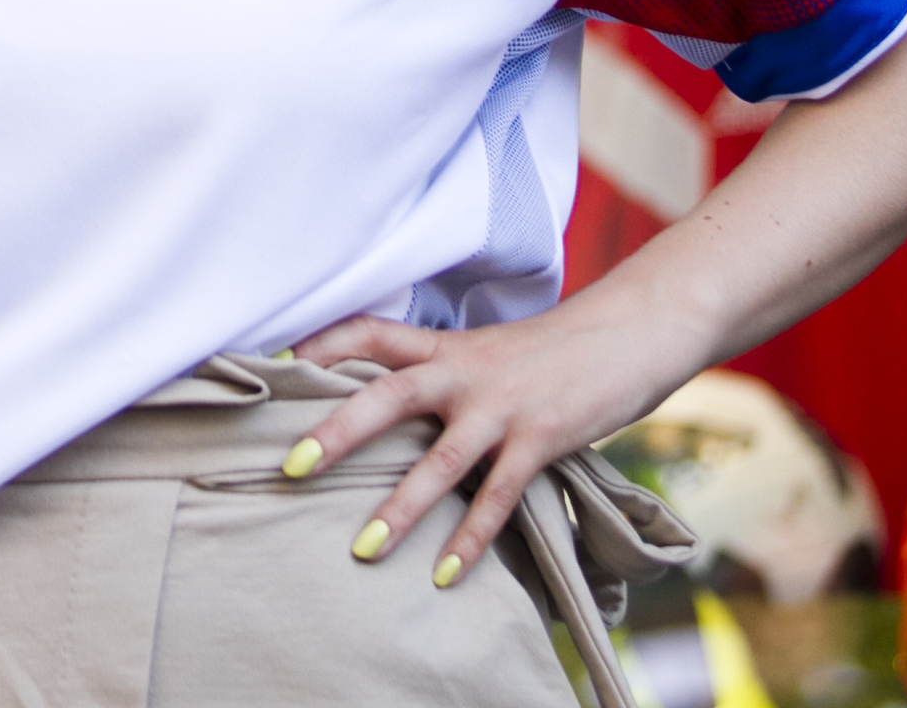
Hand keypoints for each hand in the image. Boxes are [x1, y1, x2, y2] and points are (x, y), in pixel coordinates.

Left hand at [280, 292, 702, 585]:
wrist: (630, 331)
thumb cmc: (553, 348)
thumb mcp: (488, 350)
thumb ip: (443, 374)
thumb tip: (395, 404)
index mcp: (447, 345)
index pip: (371, 332)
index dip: (323, 344)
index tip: (276, 366)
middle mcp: (466, 372)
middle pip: (389, 395)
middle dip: (338, 431)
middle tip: (291, 466)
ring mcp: (503, 406)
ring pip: (441, 459)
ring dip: (401, 506)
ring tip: (363, 549)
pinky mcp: (540, 439)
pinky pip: (498, 497)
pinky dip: (471, 539)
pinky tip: (444, 574)